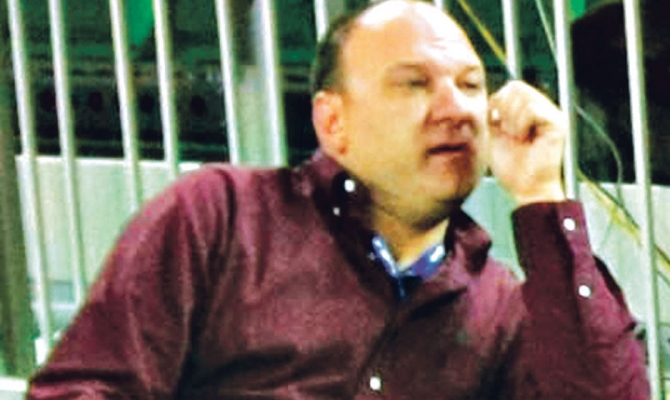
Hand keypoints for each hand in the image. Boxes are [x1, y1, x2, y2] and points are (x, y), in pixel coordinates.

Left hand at [487, 80, 566, 205]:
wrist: (525, 188)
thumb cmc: (511, 167)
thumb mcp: (494, 134)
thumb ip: (494, 113)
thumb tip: (491, 96)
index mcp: (530, 110)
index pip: (511, 87)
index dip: (497, 103)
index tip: (497, 125)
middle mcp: (544, 109)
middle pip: (515, 87)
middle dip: (504, 110)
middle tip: (509, 133)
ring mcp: (552, 114)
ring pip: (523, 96)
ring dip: (512, 120)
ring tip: (518, 137)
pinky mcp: (558, 123)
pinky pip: (532, 109)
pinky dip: (522, 124)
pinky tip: (525, 138)